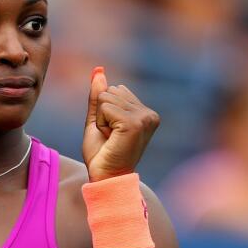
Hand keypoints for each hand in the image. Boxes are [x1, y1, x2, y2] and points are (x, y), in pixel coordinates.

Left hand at [82, 67, 160, 181]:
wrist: (105, 177)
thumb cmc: (102, 154)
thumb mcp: (98, 120)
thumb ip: (99, 97)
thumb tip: (98, 70)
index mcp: (145, 113)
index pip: (115, 90)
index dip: (104, 111)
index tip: (112, 133)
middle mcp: (149, 114)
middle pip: (111, 91)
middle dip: (102, 113)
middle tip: (110, 137)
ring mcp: (144, 118)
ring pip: (106, 98)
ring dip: (101, 119)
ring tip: (110, 138)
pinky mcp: (134, 124)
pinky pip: (105, 107)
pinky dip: (101, 123)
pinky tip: (110, 139)